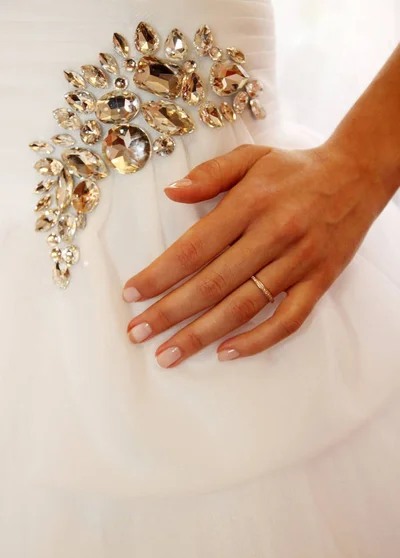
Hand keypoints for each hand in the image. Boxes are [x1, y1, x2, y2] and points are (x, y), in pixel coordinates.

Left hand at [123, 142, 385, 367]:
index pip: (195, 247)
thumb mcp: (251, 156)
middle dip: (169, 313)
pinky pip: (288, 320)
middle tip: (137, 334)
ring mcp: (299, 262)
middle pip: (212, 283)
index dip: (159, 274)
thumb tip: (171, 194)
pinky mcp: (320, 281)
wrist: (357, 175)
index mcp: (251, 203)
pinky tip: (225, 352)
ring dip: (202, 335)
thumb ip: (210, 174)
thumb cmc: (296, 168)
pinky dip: (257, 341)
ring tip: (168, 354)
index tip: (131, 294)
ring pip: (244, 307)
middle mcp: (274, 234)